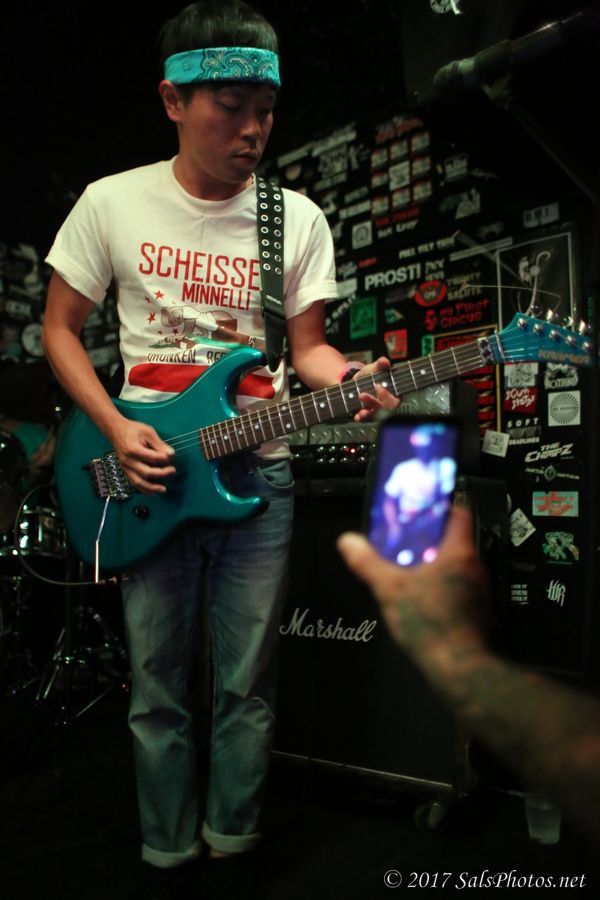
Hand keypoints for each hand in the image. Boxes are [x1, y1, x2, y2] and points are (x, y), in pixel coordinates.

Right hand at [107, 417, 175, 494]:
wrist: (115, 430)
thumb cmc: (133, 429)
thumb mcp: (148, 431)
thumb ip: (159, 444)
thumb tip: (171, 454)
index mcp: (133, 449)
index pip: (152, 458)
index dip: (164, 459)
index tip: (171, 456)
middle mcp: (127, 461)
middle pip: (146, 472)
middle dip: (161, 473)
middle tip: (173, 470)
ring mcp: (125, 467)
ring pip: (138, 482)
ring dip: (152, 488)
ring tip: (163, 489)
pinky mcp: (125, 470)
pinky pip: (134, 483)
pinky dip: (143, 489)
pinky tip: (153, 492)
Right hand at [336, 507, 489, 666]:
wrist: (457, 666)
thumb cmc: (428, 622)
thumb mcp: (390, 588)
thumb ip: (367, 562)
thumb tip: (347, 541)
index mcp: (459, 552)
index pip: (460, 513)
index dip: (441, 506)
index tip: (420, 508)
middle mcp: (475, 566)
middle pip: (456, 538)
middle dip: (431, 537)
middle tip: (406, 537)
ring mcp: (480, 589)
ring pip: (457, 563)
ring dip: (437, 561)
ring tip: (411, 565)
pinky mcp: (478, 609)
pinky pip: (460, 584)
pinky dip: (443, 582)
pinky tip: (422, 593)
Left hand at [352, 357, 399, 421]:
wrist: (356, 383)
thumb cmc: (370, 376)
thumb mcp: (374, 369)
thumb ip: (380, 365)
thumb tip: (384, 361)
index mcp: (394, 394)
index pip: (395, 399)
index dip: (387, 395)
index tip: (378, 386)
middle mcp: (388, 405)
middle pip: (385, 409)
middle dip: (374, 403)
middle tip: (362, 395)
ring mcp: (378, 412)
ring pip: (376, 416)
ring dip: (368, 414)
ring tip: (361, 411)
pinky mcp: (368, 416)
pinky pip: (366, 420)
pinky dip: (361, 418)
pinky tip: (357, 417)